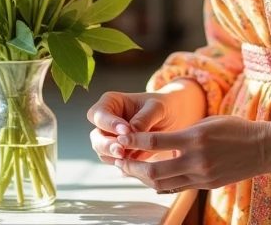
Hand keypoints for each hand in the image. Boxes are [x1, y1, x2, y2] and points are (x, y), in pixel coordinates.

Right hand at [87, 83, 203, 165]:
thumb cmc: (163, 106)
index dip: (109, 123)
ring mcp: (111, 139)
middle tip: (122, 151)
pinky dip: (124, 166)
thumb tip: (131, 132)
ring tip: (129, 160)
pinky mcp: (120, 154)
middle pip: (96, 136)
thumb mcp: (158, 107)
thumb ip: (145, 117)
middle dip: (107, 145)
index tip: (126, 130)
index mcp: (111, 103)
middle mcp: (107, 122)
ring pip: (103, 153)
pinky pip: (116, 162)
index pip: (99, 114)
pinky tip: (135, 168)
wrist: (173, 119)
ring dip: (114, 158)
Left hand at [114, 115, 270, 192]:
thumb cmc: (235, 128)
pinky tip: (150, 179)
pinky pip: (176, 187)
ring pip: (162, 183)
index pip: (156, 140)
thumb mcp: (207, 122)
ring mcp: (201, 175)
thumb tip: (159, 141)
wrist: (262, 148)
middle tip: (119, 160)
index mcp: (195, 137)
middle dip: (132, 166)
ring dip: (143, 177)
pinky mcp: (206, 185)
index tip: (120, 138)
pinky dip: (160, 184)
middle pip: (154, 169)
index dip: (134, 140)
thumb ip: (183, 133)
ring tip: (131, 170)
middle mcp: (196, 159)